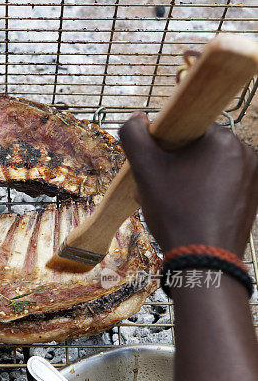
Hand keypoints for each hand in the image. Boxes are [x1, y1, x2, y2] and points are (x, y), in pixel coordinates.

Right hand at [119, 112, 257, 257]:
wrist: (204, 261)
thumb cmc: (176, 213)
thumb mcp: (145, 171)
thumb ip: (134, 136)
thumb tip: (137, 119)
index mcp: (223, 139)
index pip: (186, 128)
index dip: (164, 146)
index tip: (153, 166)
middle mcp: (246, 153)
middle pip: (198, 150)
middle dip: (174, 167)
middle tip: (156, 190)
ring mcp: (253, 178)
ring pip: (209, 170)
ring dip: (186, 182)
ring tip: (169, 205)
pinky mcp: (252, 199)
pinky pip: (222, 188)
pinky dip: (203, 196)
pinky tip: (187, 213)